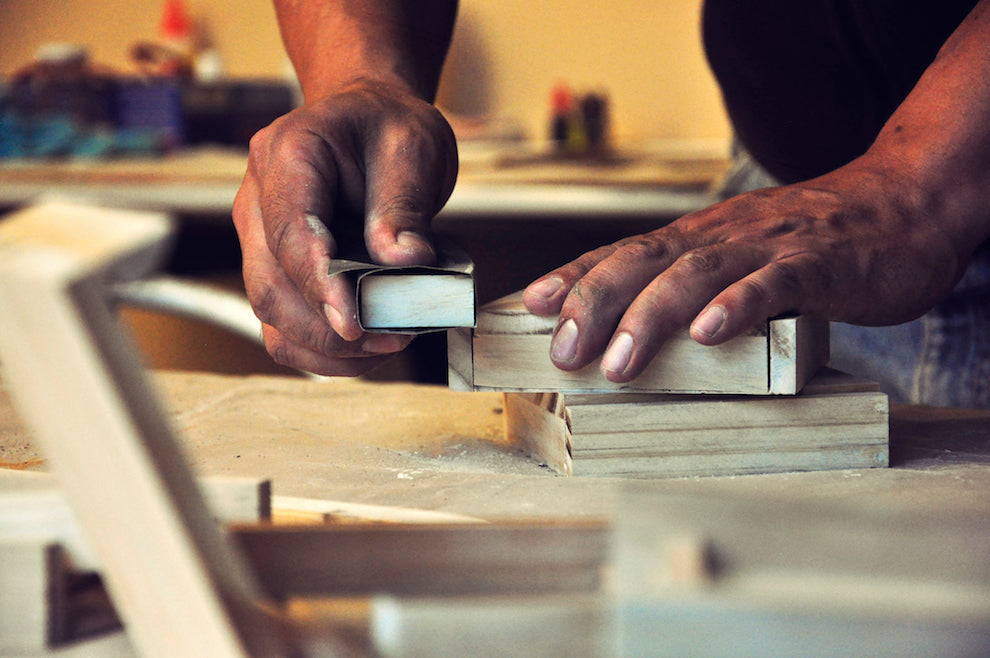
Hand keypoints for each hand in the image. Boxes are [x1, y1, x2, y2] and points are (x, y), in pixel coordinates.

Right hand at [232, 79, 457, 374]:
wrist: (369, 122)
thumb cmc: (387, 129)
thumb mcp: (412, 147)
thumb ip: (404, 203)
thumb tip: (405, 260)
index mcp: (287, 155)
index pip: (290, 233)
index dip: (319, 285)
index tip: (354, 324)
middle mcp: (257, 200)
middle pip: (271, 286)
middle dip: (328, 328)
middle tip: (393, 339)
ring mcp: (257, 239)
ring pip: (271, 314)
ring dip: (326, 346)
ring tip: (388, 345)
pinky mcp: (272, 269)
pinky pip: (281, 326)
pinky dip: (320, 350)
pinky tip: (366, 351)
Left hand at [521, 163, 967, 382]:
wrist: (902, 205)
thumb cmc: (813, 245)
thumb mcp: (742, 258)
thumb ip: (698, 288)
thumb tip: (644, 335)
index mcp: (700, 238)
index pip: (625, 252)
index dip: (577, 275)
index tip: (532, 302)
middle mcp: (722, 236)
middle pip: (645, 261)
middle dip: (595, 303)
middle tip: (561, 350)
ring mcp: (768, 247)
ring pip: (696, 274)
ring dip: (650, 316)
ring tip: (616, 361)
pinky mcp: (817, 264)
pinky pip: (772, 284)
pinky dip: (736, 306)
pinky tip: (709, 333)